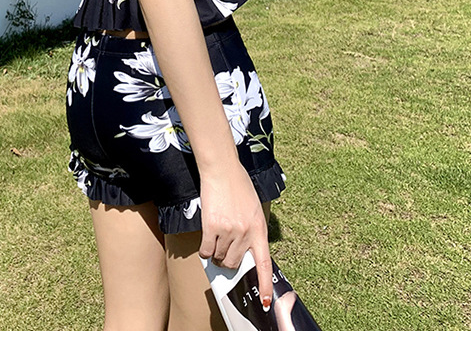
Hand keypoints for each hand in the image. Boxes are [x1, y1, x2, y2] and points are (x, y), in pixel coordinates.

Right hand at [198, 165, 273, 308]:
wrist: (222, 169)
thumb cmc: (238, 185)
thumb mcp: (253, 209)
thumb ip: (251, 230)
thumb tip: (242, 251)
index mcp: (259, 229)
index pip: (264, 264)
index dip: (265, 285)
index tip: (265, 301)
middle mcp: (245, 233)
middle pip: (234, 264)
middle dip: (228, 260)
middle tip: (224, 248)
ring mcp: (229, 231)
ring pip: (219, 257)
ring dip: (216, 252)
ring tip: (216, 236)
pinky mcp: (212, 227)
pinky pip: (206, 251)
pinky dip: (205, 250)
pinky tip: (206, 240)